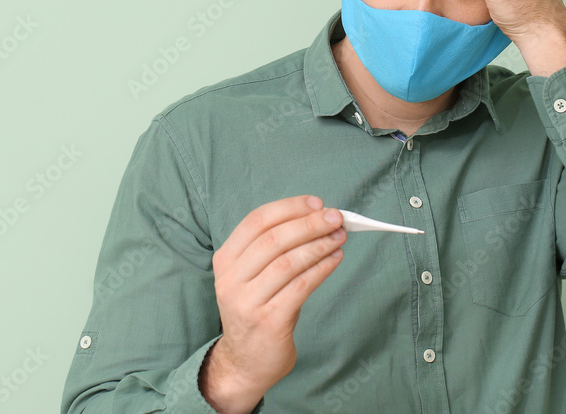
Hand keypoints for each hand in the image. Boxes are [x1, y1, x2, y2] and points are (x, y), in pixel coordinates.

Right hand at [201, 195, 345, 410]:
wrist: (245, 362)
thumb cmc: (258, 309)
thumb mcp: (253, 275)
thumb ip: (276, 248)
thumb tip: (318, 217)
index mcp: (226, 260)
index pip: (256, 221)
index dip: (289, 208)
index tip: (316, 203)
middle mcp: (231, 280)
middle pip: (273, 240)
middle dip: (309, 224)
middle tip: (336, 218)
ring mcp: (247, 302)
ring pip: (288, 262)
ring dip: (319, 245)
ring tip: (340, 237)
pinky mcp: (268, 321)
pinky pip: (300, 287)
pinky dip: (321, 269)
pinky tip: (335, 259)